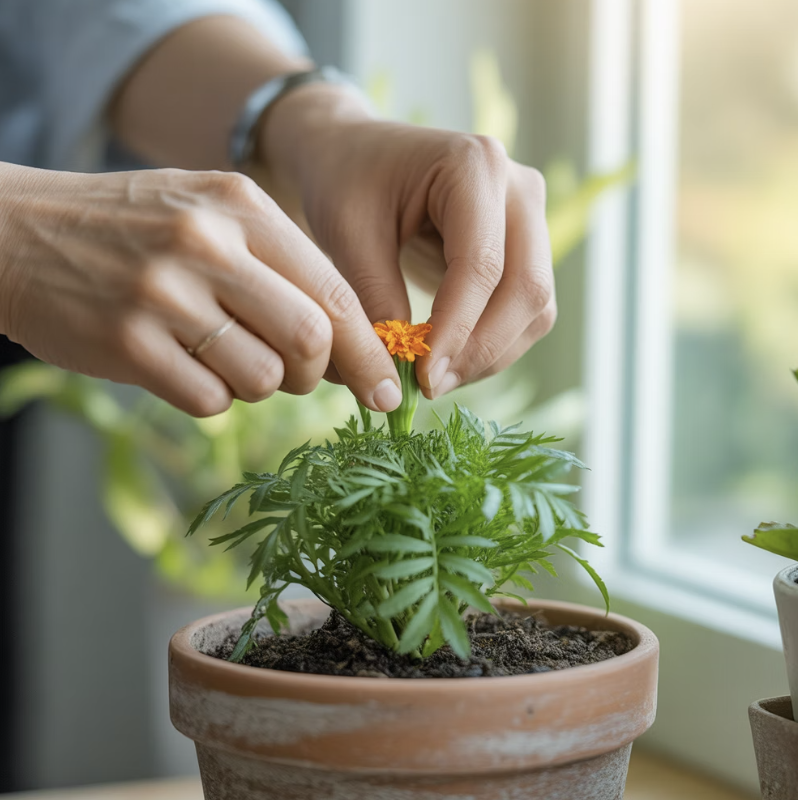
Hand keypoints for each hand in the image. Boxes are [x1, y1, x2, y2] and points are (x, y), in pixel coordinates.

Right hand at [0, 164, 401, 415]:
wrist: (14, 232)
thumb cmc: (132, 228)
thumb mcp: (211, 214)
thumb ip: (282, 266)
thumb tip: (348, 341)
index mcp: (241, 206)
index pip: (334, 291)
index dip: (368, 350)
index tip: (387, 389)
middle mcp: (206, 244)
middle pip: (311, 338)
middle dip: (317, 373)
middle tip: (296, 374)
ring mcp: (163, 294)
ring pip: (262, 377)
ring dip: (258, 385)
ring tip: (225, 359)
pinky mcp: (126, 343)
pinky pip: (209, 401)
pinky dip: (211, 397)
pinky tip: (183, 366)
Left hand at [261, 87, 554, 398]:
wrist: (355, 154)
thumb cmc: (345, 183)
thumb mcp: (347, 234)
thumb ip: (375, 300)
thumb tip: (399, 375)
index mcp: (474, 165)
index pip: (481, 265)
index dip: (456, 330)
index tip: (422, 377)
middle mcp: (518, 188)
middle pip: (527, 289)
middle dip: (480, 350)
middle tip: (430, 386)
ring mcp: (529, 217)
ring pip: (535, 307)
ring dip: (491, 354)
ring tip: (435, 379)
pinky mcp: (525, 246)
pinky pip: (526, 309)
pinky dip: (494, 344)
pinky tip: (450, 361)